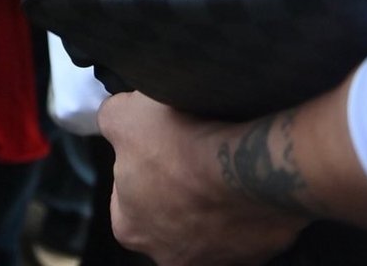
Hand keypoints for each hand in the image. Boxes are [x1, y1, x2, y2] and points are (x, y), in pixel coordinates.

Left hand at [99, 92, 306, 264]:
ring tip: (218, 163)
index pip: (125, 196)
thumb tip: (114, 119)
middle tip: (188, 152)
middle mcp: (169, 255)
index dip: (139, 165)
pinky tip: (243, 177)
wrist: (247, 164)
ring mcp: (216, 259)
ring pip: (208, 223)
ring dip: (211, 198)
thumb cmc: (179, 142)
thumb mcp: (123, 114)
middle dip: (175, 186)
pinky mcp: (257, 253)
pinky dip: (245, 204)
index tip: (155, 145)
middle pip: (167, 213)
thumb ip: (110, 121)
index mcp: (129, 228)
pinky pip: (246, 226)